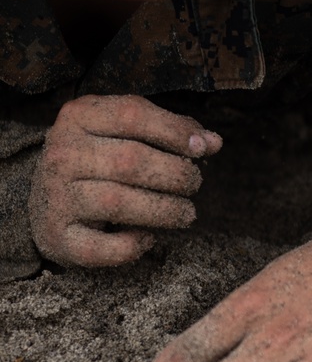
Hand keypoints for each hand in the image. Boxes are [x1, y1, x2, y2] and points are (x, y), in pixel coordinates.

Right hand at [29, 94, 221, 266]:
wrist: (48, 201)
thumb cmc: (101, 162)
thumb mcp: (128, 134)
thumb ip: (170, 132)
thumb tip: (213, 142)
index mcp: (80, 117)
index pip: (132, 114)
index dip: (174, 131)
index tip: (203, 148)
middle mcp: (62, 154)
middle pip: (131, 161)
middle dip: (176, 175)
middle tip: (193, 184)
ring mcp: (56, 196)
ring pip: (119, 202)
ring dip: (166, 210)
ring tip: (186, 213)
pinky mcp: (59, 236)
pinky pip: (103, 247)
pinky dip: (134, 245)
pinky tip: (148, 237)